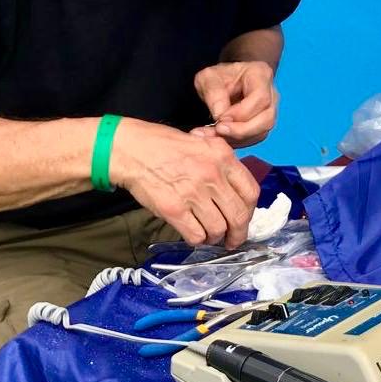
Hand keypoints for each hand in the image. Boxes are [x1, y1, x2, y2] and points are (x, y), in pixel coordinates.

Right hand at [108, 119, 259, 248]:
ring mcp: (193, 194)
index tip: (243, 219)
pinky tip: (193, 234)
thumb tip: (234, 187)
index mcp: (222, 157)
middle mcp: (212, 175)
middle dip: (238, 234)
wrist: (130, 150)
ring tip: (208, 235)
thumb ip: (221, 161)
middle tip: (232, 240)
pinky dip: (197, 240)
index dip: (250, 211)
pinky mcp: (174, 210)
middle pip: (239, 216)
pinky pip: (196, 235)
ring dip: (215, 237)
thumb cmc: (163, 145)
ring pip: (218, 229)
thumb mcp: (201, 141)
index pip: (251, 192)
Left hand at [193, 61, 278, 146]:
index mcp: (260, 74)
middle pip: (267, 119)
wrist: (221, 83)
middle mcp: (271, 93)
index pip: (260, 98)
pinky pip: (256, 137)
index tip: (220, 119)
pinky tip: (222, 137)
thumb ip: (213, 93)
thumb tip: (220, 115)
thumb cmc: (217, 77)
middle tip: (218, 131)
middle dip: (242, 130)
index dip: (241, 113)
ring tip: (216, 135)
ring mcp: (270, 110)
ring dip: (239, 138)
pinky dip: (239, 141)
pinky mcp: (263, 124)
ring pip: (263, 131)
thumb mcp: (208, 78)